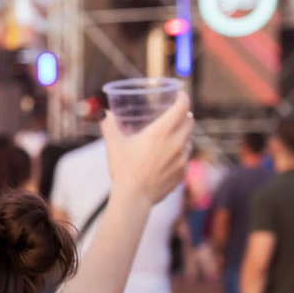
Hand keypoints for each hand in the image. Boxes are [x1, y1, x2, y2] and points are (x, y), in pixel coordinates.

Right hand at [101, 92, 193, 206]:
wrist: (134, 198)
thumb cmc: (123, 170)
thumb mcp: (114, 145)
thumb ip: (109, 126)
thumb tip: (103, 113)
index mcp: (160, 133)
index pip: (182, 107)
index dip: (183, 97)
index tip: (180, 94)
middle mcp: (175, 143)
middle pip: (190, 121)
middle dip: (185, 115)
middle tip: (176, 114)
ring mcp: (181, 159)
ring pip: (190, 140)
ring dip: (184, 135)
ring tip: (172, 138)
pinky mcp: (183, 172)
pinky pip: (186, 158)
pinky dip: (180, 154)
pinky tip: (169, 158)